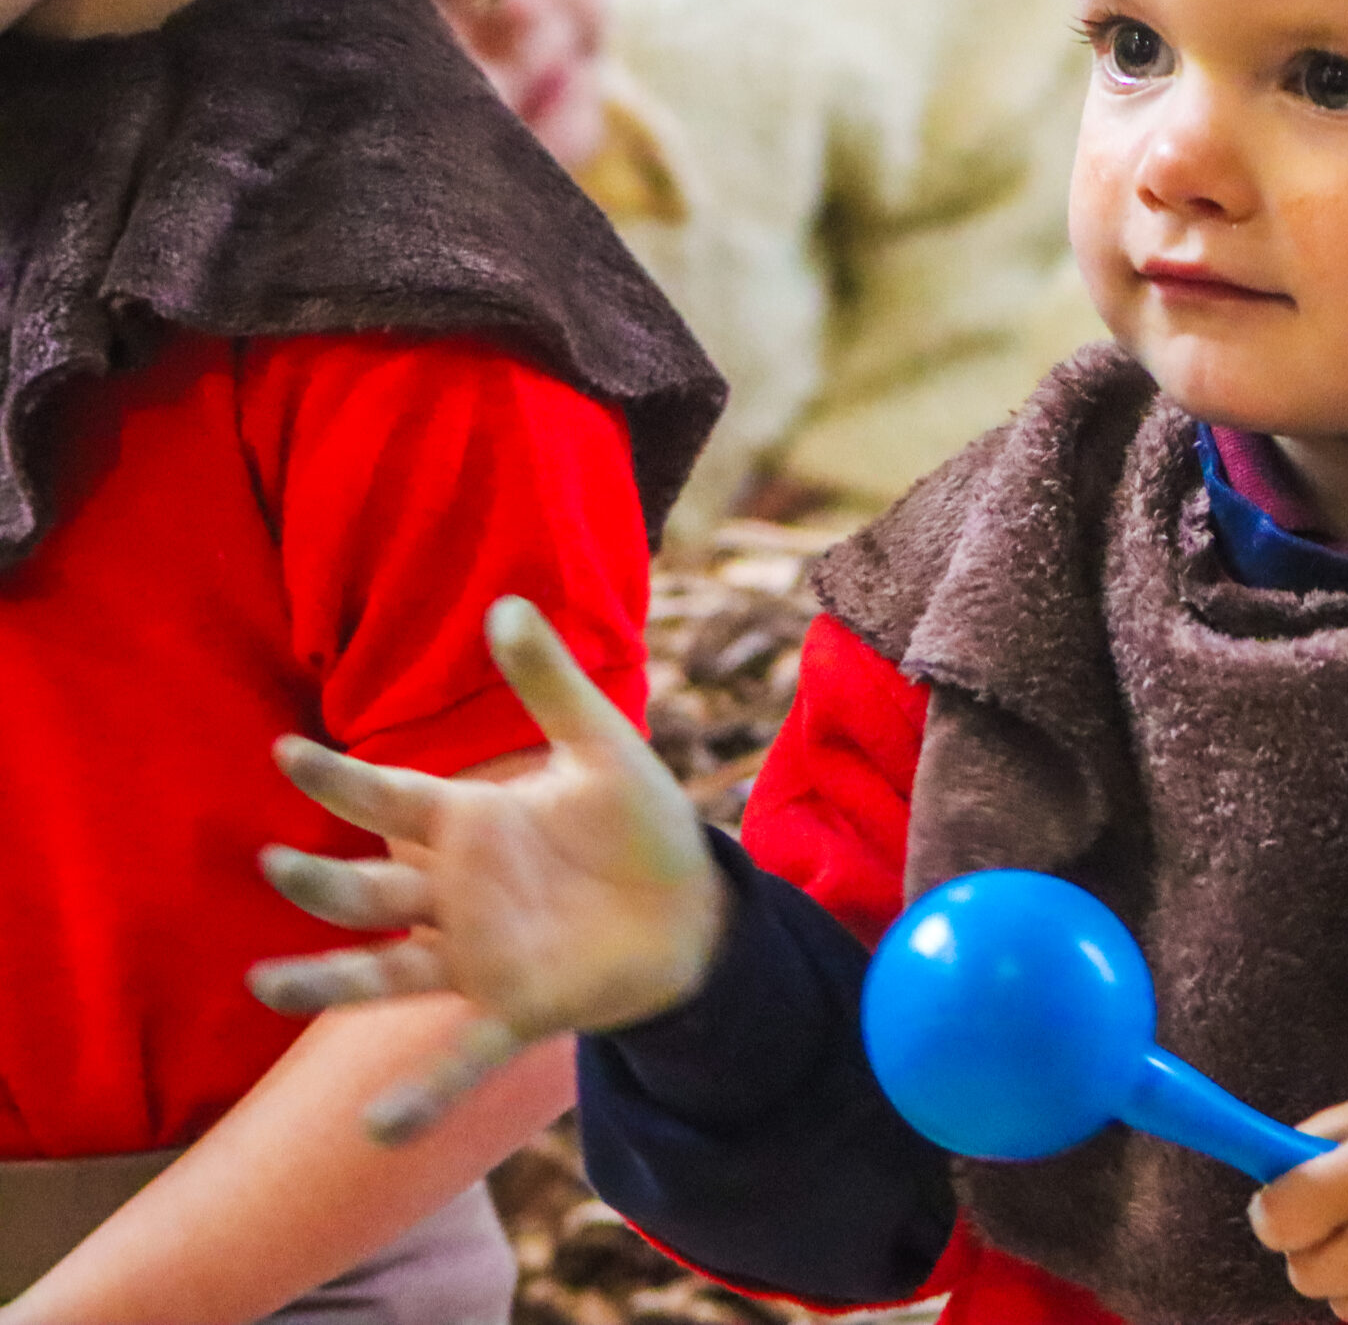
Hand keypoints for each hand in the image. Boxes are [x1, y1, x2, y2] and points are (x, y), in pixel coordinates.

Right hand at [247, 598, 722, 1144]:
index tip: (286, 750)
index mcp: (471, 825)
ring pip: (383, 975)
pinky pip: (459, 1059)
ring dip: (324, 984)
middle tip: (274, 863)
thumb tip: (505, 605)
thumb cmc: (639, 825)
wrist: (696, 906)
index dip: (338, 778)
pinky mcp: (518, 1010)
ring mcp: (478, 956)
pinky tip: (373, 1130)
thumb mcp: (603, 747)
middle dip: (318, 880)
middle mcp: (457, 894)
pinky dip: (419, 1096)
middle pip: (367, 889)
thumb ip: (551, 685)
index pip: (387, 799)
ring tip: (264, 987)